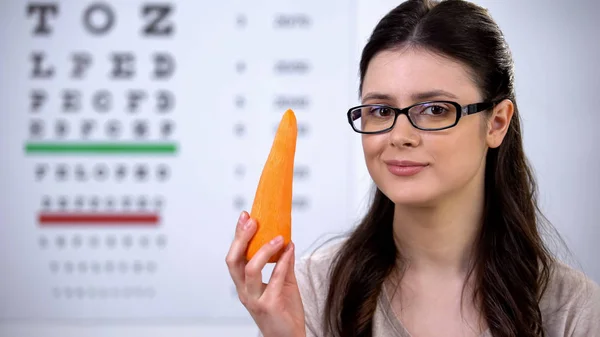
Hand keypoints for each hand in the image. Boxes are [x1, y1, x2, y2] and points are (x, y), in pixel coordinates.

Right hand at [225, 211, 305, 336]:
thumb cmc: (285, 313)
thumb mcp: (284, 283)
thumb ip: (283, 264)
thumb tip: (287, 242)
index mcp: (245, 285)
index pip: (235, 256)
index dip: (238, 236)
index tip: (245, 216)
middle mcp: (245, 291)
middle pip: (234, 260)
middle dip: (241, 238)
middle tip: (252, 221)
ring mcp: (255, 299)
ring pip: (250, 270)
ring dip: (264, 250)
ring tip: (277, 237)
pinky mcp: (269, 305)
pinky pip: (274, 280)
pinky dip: (282, 263)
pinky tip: (289, 250)